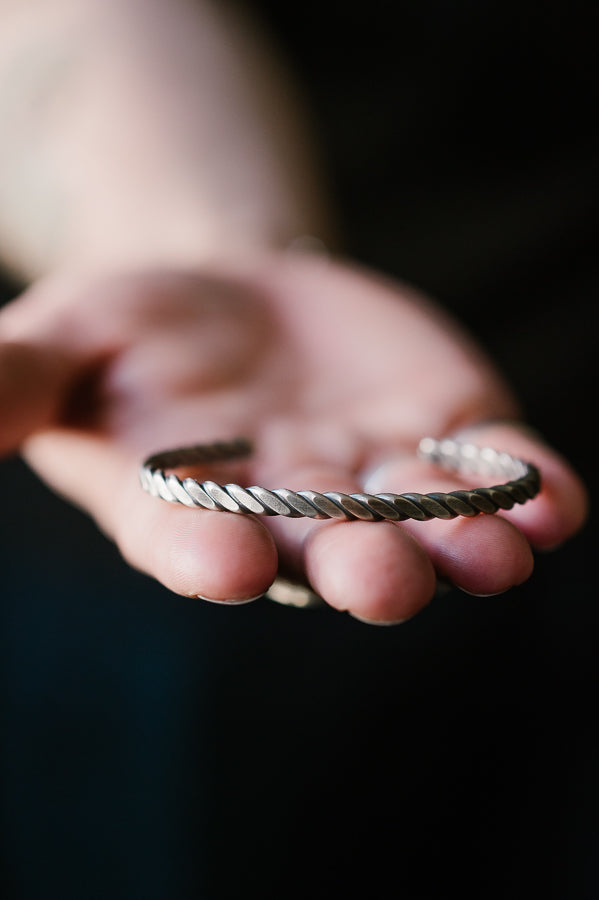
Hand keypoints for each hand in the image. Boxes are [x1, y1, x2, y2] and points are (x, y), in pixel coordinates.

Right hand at [0, 252, 587, 622]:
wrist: (229, 295)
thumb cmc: (131, 332)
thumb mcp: (58, 342)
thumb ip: (14, 382)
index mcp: (192, 505)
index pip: (195, 541)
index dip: (211, 552)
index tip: (230, 562)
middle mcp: (291, 510)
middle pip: (329, 550)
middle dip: (362, 566)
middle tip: (384, 580)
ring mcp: (377, 476)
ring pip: (427, 525)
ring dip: (463, 542)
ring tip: (495, 552)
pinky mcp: (444, 430)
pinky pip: (494, 469)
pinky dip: (528, 487)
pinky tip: (554, 498)